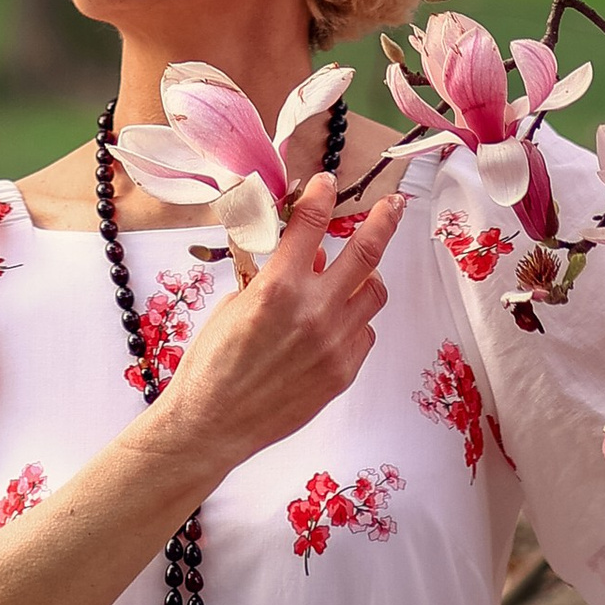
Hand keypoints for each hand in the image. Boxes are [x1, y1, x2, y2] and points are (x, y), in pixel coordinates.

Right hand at [154, 169, 406, 486]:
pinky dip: (354, 321)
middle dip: (384, 221)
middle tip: (394, 206)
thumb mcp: (235, 304)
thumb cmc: (211, 362)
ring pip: (374, 294)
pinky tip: (334, 324)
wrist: (212, 423)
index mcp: (278, 287)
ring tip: (358, 274)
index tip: (328, 182)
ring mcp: (334, 344)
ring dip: (368, 277)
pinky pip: (364, 334)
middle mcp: (314, 312)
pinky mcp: (343, 373)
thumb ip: (275, 278)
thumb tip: (307, 260)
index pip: (312, 224)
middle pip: (367, 253)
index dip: (322, 195)